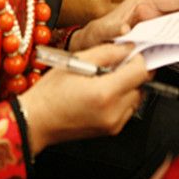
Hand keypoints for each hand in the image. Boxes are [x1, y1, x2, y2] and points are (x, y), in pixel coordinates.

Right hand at [19, 43, 150, 153]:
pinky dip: (120, 98)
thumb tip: (128, 47)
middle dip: (132, 71)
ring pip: (136, 97)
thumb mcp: (76, 61)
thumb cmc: (50, 93)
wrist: (36, 121)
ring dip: (127, 85)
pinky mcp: (111, 130)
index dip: (138, 58)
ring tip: (104, 79)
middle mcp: (113, 112)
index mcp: (105, 93)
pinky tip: (101, 93)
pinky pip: (127, 109)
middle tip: (113, 64)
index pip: (140, 71)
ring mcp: (113, 124)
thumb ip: (107, 52)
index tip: (130, 52)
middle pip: (141, 85)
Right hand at [58, 0, 131, 26]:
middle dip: (122, 1)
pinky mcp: (89, 26)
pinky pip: (103, 21)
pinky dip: (103, 17)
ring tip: (106, 3)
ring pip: (115, 15)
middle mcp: (103, 7)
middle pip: (124, 6)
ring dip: (113, 10)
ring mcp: (96, 19)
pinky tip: (97, 10)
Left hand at [69, 0, 178, 51]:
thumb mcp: (101, 31)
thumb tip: (126, 30)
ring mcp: (153, 24)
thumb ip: (113, 29)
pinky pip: (172, 36)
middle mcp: (149, 12)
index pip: (170, 0)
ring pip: (178, 22)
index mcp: (140, 5)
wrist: (89, 47)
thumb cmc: (95, 36)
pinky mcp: (154, 37)